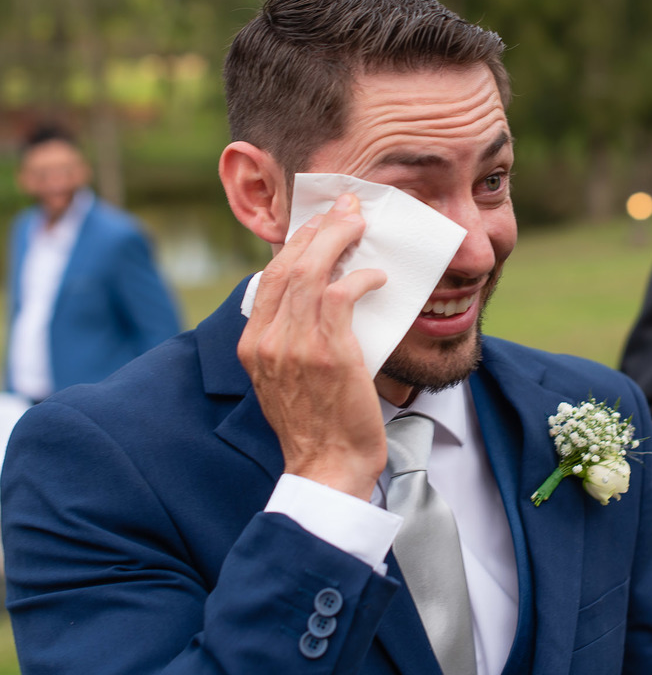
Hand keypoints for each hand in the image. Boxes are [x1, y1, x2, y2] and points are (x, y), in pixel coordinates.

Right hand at [238, 193, 387, 500]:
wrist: (328, 467)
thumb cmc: (318, 425)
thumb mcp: (289, 379)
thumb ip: (296, 340)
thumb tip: (326, 301)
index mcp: (254, 345)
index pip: (270, 278)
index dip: (295, 243)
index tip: (318, 223)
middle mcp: (268, 341)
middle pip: (287, 265)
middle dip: (318, 228)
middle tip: (345, 207)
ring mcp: (296, 346)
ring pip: (311, 272)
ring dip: (338, 239)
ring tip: (360, 223)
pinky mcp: (329, 354)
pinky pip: (340, 296)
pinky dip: (360, 277)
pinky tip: (376, 275)